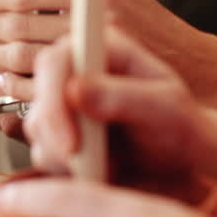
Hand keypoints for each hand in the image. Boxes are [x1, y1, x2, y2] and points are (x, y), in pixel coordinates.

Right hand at [25, 27, 208, 176]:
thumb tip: (75, 89)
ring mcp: (61, 98)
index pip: (56, 61)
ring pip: (37, 127)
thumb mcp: (164, 109)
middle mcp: (74, 67)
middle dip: (57, 137)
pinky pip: (41, 151)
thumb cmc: (179, 125)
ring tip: (111, 165)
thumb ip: (124, 97)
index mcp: (100, 47)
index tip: (72, 144)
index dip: (54, 100)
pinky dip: (66, 169)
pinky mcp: (55, 129)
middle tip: (84, 167)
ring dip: (66, 157)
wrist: (179, 156)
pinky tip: (99, 169)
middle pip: (40, 94)